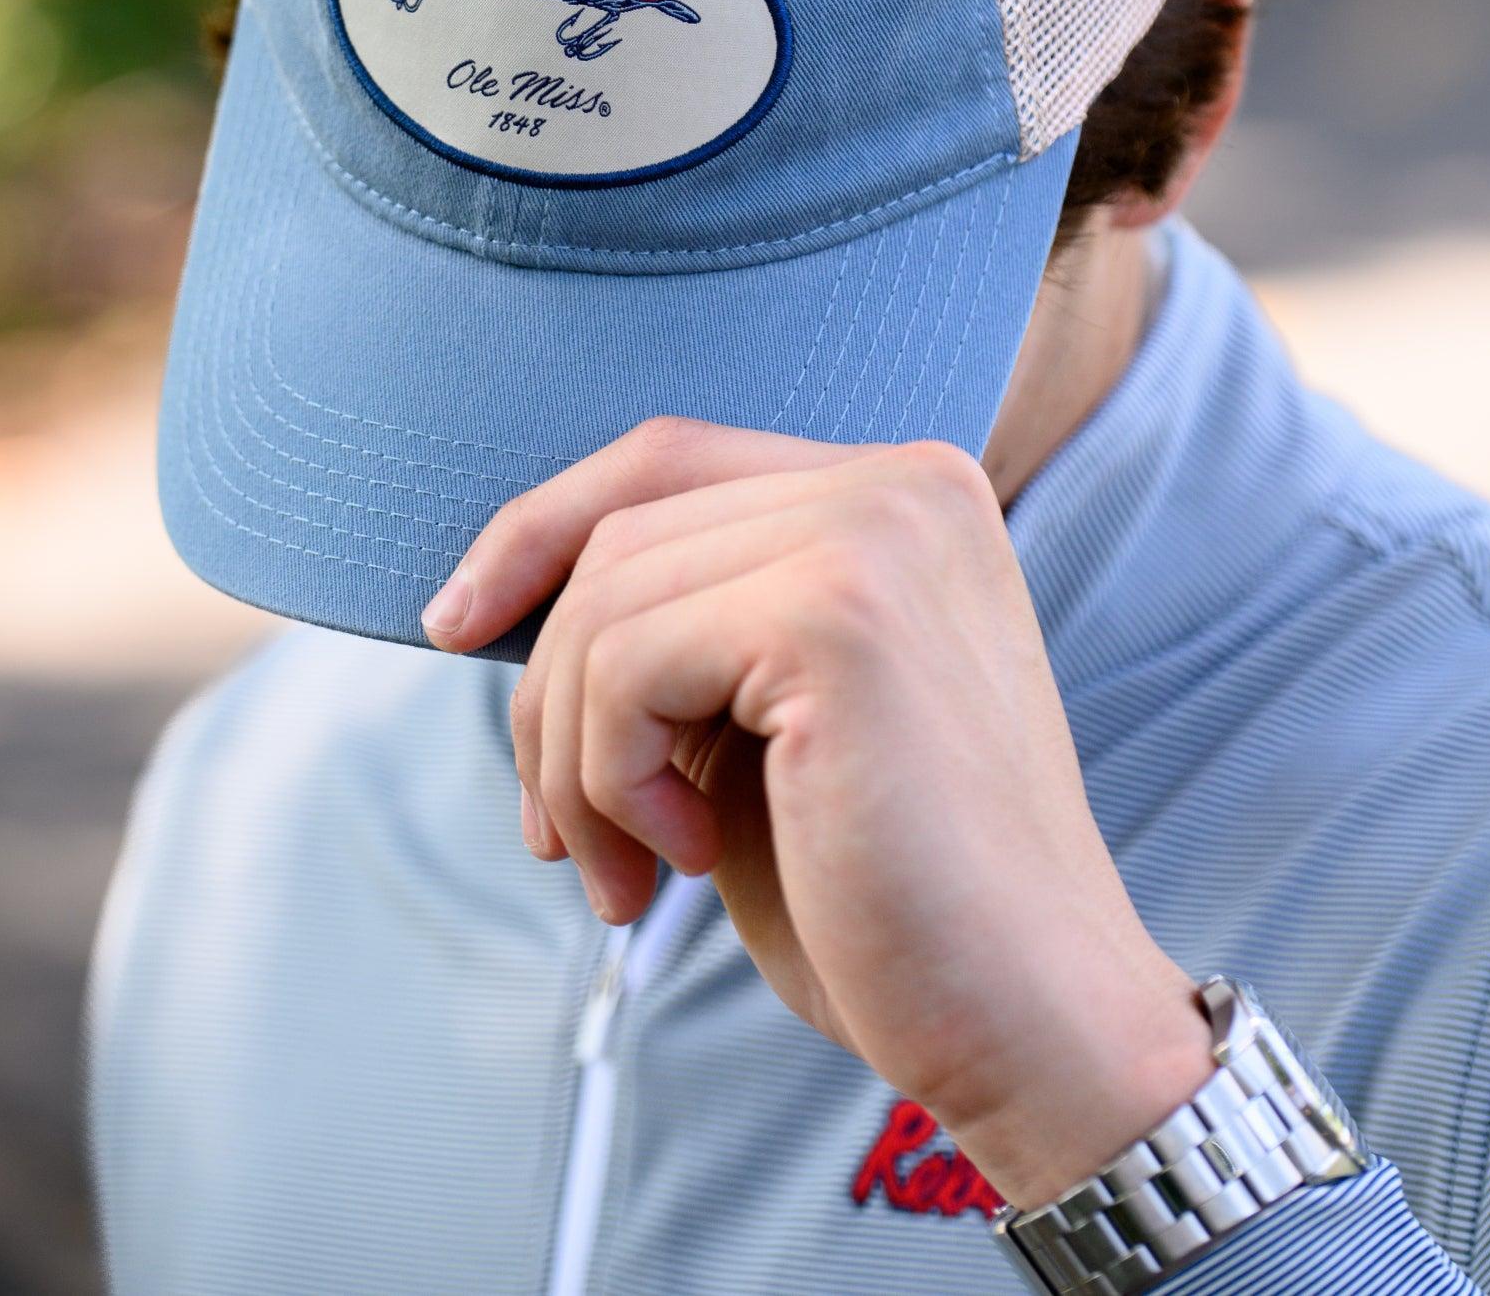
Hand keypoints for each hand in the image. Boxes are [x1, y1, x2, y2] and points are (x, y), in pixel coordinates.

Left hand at [421, 419, 1213, 1207]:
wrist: (1035, 1030)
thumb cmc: (892, 899)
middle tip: (572, 841)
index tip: (453, 624)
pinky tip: (677, 859)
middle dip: (552, 692)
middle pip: (622, 530)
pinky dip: (608, 776)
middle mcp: (904, 482)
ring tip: (627, 873)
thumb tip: (502, 594)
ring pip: (607, 598)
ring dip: (573, 757)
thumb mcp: (761, 727)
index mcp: (904, 491)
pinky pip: (625, 662)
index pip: (667, 458)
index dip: (540, 529)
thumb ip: (681, 631)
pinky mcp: (840, 614)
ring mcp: (880, 533)